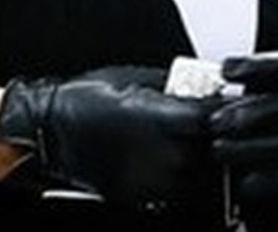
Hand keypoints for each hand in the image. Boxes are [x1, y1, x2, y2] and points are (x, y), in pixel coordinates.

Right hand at [0, 66, 218, 205]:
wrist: (46, 133)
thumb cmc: (83, 101)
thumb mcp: (137, 79)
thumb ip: (176, 88)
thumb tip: (205, 88)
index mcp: (167, 120)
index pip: (219, 119)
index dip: (229, 110)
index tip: (231, 104)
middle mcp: (166, 155)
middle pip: (218, 150)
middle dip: (221, 136)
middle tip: (217, 123)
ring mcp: (156, 182)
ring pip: (203, 176)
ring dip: (206, 160)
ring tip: (198, 144)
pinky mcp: (143, 198)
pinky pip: (179, 191)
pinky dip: (184, 179)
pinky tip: (176, 162)